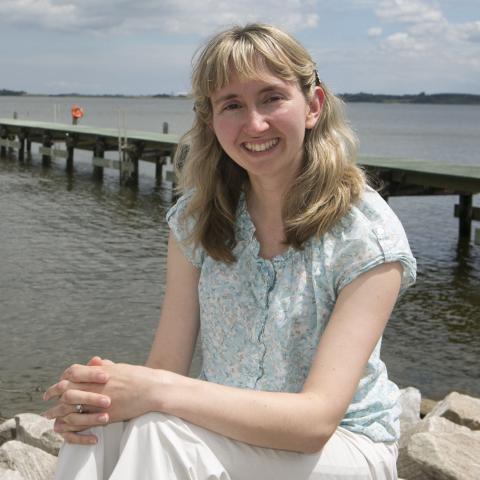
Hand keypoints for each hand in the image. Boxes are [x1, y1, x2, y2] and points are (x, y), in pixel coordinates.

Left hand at [44, 359, 164, 443]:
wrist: (153, 389)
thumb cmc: (140, 376)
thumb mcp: (121, 367)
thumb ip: (105, 366)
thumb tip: (96, 361)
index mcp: (100, 372)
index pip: (72, 372)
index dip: (61, 378)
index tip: (56, 384)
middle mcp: (97, 384)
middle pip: (66, 388)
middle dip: (53, 394)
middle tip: (46, 399)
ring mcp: (100, 400)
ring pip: (70, 406)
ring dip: (57, 411)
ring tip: (51, 415)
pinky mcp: (105, 414)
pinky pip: (82, 420)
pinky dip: (71, 423)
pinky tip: (66, 425)